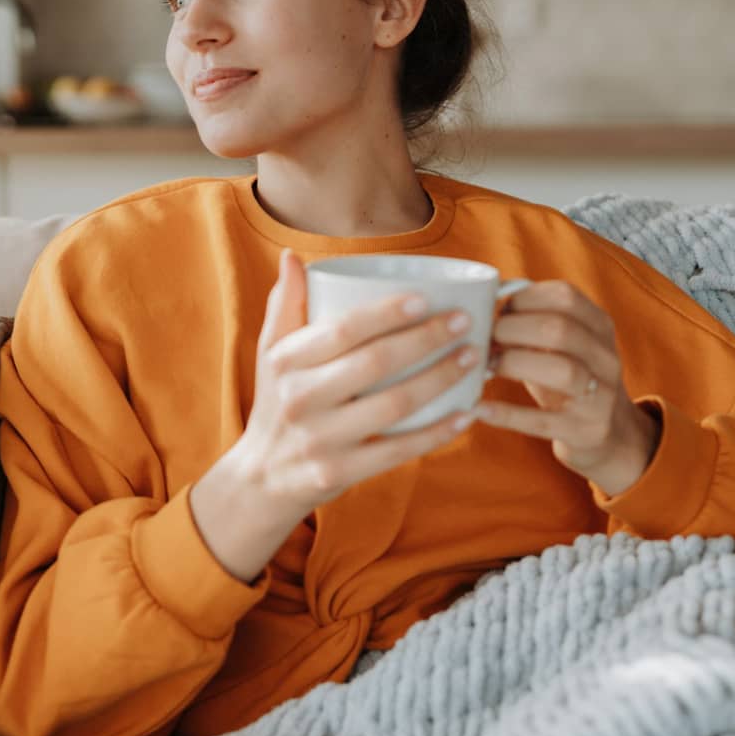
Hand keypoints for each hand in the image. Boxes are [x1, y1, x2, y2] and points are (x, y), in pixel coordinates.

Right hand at [190, 248, 480, 581]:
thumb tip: (293, 257)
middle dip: (426, 339)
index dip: (385, 313)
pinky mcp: (339, 473)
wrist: (262, 477)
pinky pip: (398, 452)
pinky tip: (465, 414)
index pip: (341, 330)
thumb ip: (284, 303)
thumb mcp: (269, 352)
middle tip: (464, 322)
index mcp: (286, 361)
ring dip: (440, 379)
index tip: (425, 299)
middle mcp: (300, 399)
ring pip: (393, 406)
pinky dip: (436, 433)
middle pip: (374, 364)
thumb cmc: (276, 400)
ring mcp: (320, 440)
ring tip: (472, 357)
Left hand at [473, 279, 660, 493]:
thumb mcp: (564, 345)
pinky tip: (480, 408)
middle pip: (560, 330)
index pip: (566, 297)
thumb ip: (534, 321)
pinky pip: (543, 421)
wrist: (608, 433)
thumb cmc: (569, 378)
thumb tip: (484, 302)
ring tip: (487, 367)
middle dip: (513, 329)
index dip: (525, 299)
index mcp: (600, 326)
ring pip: (561, 370)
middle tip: (487, 339)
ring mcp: (600, 396)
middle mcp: (606, 358)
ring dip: (513, 363)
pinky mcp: (586, 431)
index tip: (498, 310)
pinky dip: (508, 414)